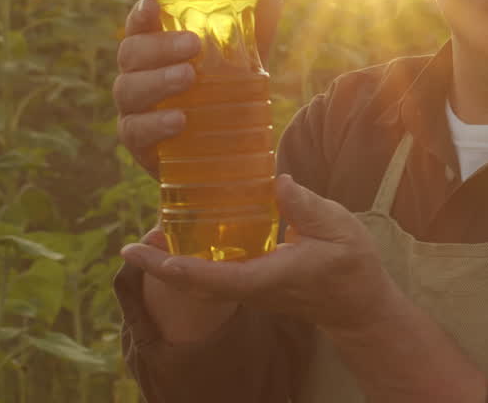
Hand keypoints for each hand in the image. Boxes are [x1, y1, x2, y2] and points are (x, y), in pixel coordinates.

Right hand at [113, 0, 282, 175]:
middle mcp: (136, 76)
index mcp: (154, 52)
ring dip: (158, 81)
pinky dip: (156, 123)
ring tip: (189, 77)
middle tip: (192, 45)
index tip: (154, 2)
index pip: (139, 26)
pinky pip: (136, 130)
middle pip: (131, 54)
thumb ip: (254, 33)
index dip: (141, 13)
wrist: (217, 157)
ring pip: (129, 89)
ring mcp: (133, 110)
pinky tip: (178, 120)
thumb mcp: (241, 66)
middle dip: (160, 47)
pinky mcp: (137, 143)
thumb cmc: (219, 98)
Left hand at [120, 174, 395, 333]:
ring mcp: (251, 290)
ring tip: (147, 238)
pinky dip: (193, 262)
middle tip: (127, 247)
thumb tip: (277, 181)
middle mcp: (251, 289)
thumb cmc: (353, 267)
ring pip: (201, 283)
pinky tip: (187, 238)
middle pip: (193, 285)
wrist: (360, 305)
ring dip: (171, 264)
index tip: (142, 253)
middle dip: (158, 267)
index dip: (171, 266)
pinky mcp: (255, 284)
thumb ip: (307, 207)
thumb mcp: (339, 229)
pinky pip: (215, 277)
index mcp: (265, 277)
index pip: (209, 277)